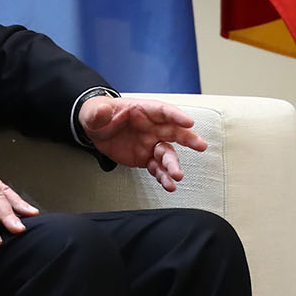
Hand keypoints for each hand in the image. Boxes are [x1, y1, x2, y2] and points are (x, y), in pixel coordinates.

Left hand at [79, 96, 207, 190]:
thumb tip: (102, 110)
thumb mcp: (95, 112)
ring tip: (178, 176)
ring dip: (174, 165)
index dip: (176, 116)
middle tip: (201, 146)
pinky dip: (163, 177)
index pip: (163, 111)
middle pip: (174, 132)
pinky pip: (157, 169)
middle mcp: (152, 127)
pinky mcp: (146, 158)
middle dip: (188, 139)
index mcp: (143, 111)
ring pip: (167, 154)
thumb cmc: (99, 115)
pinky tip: (169, 185)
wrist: (95, 130)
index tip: (188, 122)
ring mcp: (151, 144)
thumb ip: (99, 112)